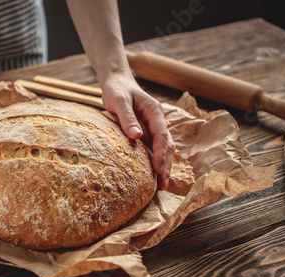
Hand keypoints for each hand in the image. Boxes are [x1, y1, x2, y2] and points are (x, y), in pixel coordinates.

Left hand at [101, 68, 174, 188]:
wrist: (116, 83)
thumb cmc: (117, 90)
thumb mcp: (119, 101)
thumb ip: (127, 118)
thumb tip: (137, 136)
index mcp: (154, 111)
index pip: (162, 135)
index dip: (161, 153)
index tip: (157, 169)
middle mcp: (157, 120)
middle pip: (168, 145)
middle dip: (167, 164)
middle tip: (164, 184)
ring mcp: (153, 126)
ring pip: (164, 148)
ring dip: (165, 165)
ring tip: (162, 185)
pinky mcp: (147, 132)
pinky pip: (155, 148)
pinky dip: (157, 161)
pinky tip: (154, 175)